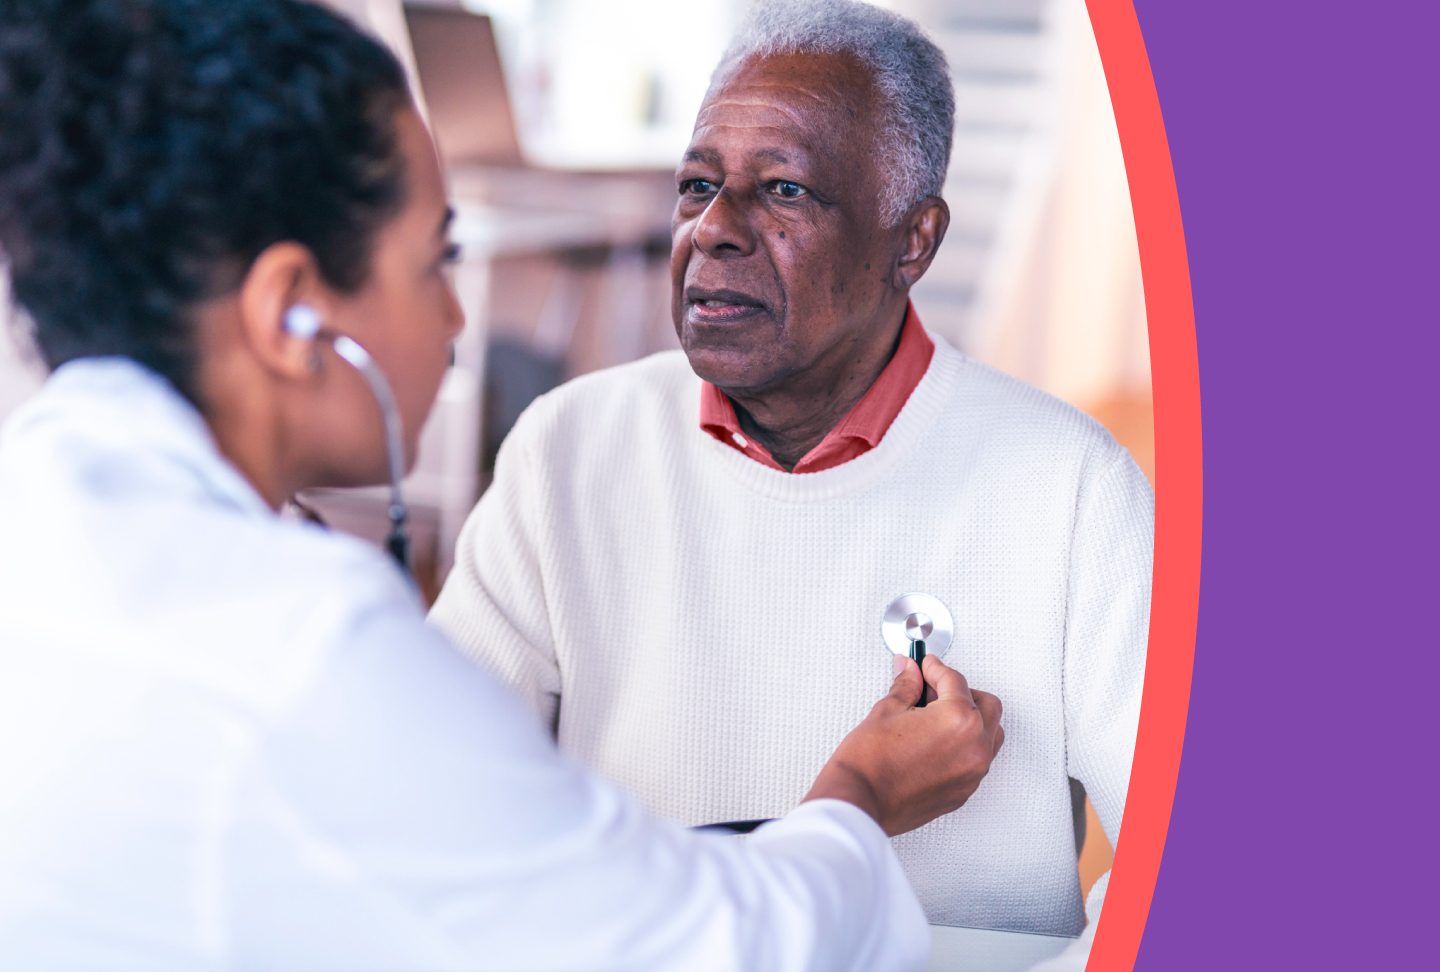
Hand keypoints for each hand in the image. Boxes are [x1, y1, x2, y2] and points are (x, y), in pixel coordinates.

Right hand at [802, 654, 1004, 835]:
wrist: (860, 801)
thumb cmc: (869, 764)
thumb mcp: (888, 711)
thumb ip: (907, 686)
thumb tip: (911, 672)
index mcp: (958, 721)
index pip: (955, 681)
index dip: (935, 668)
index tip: (924, 666)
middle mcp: (974, 747)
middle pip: (985, 704)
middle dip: (960, 691)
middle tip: (932, 688)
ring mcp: (972, 772)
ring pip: (990, 733)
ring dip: (971, 719)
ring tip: (938, 715)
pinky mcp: (964, 791)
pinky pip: (978, 759)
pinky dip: (965, 745)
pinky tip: (939, 741)